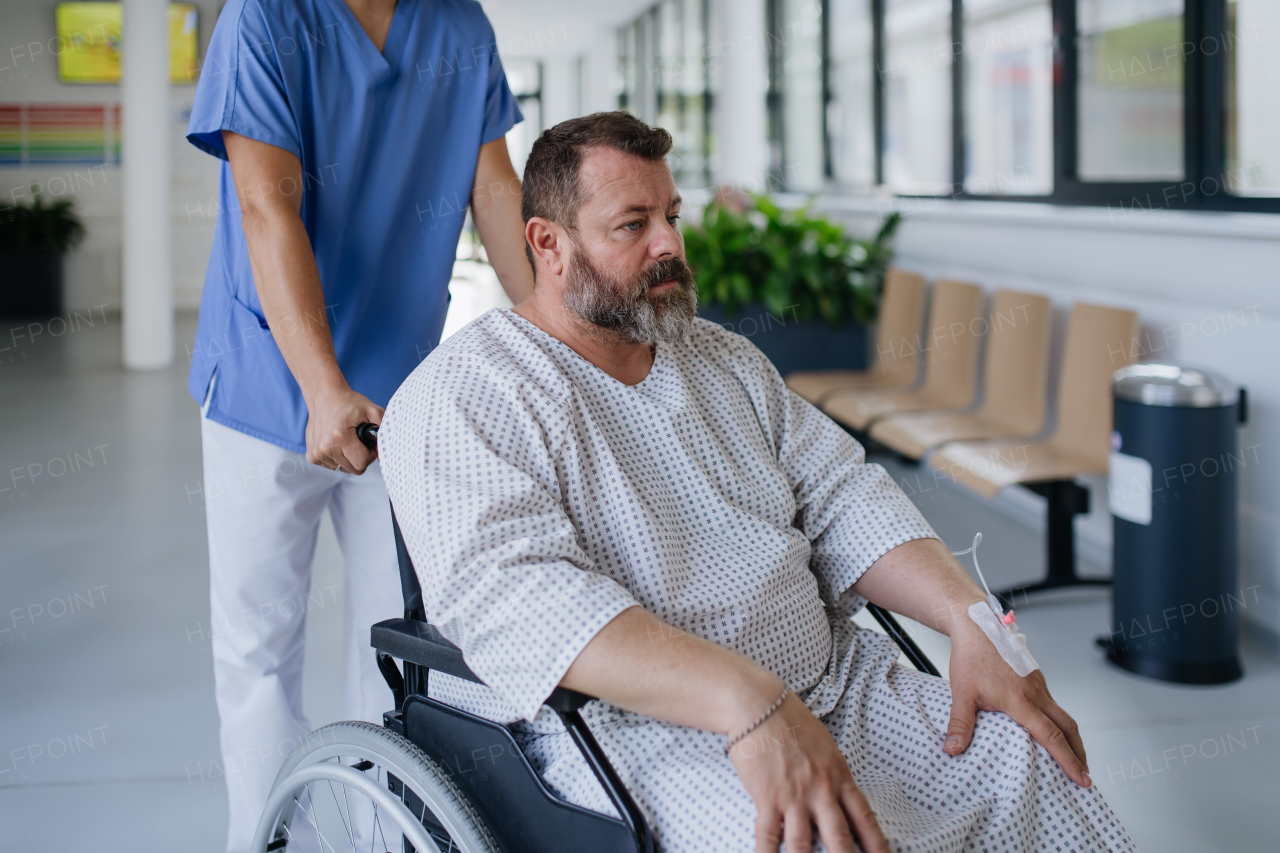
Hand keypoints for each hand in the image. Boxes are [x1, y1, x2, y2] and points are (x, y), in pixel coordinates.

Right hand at [303, 384, 382, 473]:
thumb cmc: (350, 403)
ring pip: (343, 469)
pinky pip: (333, 466)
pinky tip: (336, 442)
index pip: (361, 464)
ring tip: (346, 439)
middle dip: (360, 457)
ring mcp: (316, 453)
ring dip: (348, 458)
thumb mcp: (373, 411)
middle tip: (358, 440)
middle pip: (353, 469)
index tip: (367, 442)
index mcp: (340, 436)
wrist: (324, 396)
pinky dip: (338, 457)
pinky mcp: (312, 456)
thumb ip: (383, 432)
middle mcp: (325, 447)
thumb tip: (386, 455)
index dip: (369, 454)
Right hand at [729, 692, 888, 852]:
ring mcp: (794, 797)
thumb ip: (834, 774)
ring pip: (804, 845)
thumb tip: (839, 795)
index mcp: (839, 776)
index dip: (877, 844)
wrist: (761, 707)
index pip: (864, 818)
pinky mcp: (767, 798)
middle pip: (840, 838)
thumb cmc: (793, 722)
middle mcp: (821, 790)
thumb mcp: (826, 747)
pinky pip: (768, 835)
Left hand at [944, 619, 1090, 787]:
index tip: (1080, 779)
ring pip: (1063, 714)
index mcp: (1021, 700)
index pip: (1052, 736)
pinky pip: (1052, 702)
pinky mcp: (1035, 677)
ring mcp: (1038, 684)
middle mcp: (1036, 693)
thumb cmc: (971, 656)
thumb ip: (960, 724)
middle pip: (1068, 727)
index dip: (1068, 760)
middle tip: (1085, 776)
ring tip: (1073, 756)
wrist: (978, 625)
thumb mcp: (962, 693)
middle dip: (1079, 754)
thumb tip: (952, 749)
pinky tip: (1051, 728)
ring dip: (1071, 737)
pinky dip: (1059, 720)